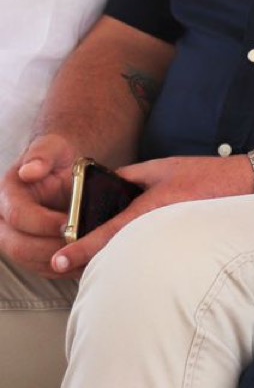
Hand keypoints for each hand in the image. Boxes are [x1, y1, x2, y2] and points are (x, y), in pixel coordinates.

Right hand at [0, 134, 81, 277]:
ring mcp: (13, 238)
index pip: (17, 216)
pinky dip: (60, 269)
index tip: (68, 224)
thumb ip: (42, 155)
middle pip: (18, 246)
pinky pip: (39, 267)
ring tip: (83, 256)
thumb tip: (30, 171)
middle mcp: (3, 220)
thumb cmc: (55, 157)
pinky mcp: (27, 251)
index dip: (42, 223)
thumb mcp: (51, 148)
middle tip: (79, 245)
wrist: (58, 169)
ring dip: (56, 262)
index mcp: (7, 195)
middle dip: (50, 248)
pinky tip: (81, 263)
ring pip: (27, 261)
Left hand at [50, 153, 253, 274]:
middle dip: (90, 260)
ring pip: (130, 256)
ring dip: (111, 260)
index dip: (80, 248)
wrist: (246, 185)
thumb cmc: (207, 175)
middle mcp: (157, 227)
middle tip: (68, 264)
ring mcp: (169, 239)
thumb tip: (106, 184)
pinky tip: (126, 255)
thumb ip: (131, 175)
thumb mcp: (163, 167)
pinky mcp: (179, 245)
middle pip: (115, 252)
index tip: (59, 260)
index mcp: (150, 207)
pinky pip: (148, 254)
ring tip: (92, 262)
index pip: (107, 232)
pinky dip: (133, 256)